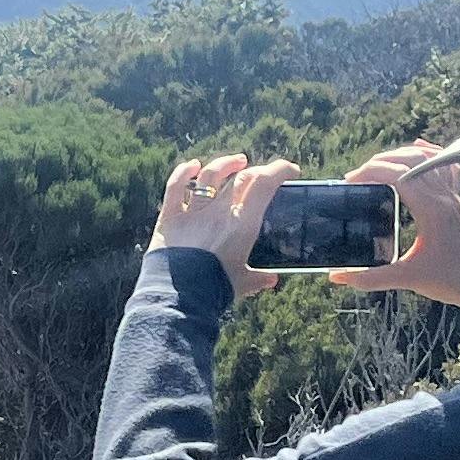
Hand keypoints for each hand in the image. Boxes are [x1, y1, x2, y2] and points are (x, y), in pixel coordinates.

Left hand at [151, 154, 295, 288]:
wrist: (178, 297)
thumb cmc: (214, 290)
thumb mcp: (242, 283)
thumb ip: (258, 278)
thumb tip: (271, 280)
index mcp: (242, 224)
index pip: (264, 183)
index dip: (279, 170)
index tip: (289, 170)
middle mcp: (219, 212)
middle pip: (241, 177)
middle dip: (257, 171)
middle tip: (263, 174)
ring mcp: (193, 213)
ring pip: (211, 175)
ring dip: (226, 164)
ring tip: (237, 162)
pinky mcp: (169, 218)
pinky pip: (176, 187)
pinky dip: (184, 172)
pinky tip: (193, 166)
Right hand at [330, 143, 459, 312]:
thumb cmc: (449, 281)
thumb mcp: (405, 279)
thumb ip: (369, 278)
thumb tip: (337, 276)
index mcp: (431, 211)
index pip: (398, 175)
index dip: (371, 171)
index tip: (351, 181)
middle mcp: (443, 197)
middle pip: (410, 161)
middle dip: (379, 161)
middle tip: (357, 175)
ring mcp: (452, 196)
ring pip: (427, 159)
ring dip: (400, 155)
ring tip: (377, 165)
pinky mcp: (456, 200)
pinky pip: (445, 166)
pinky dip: (430, 154)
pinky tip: (417, 149)